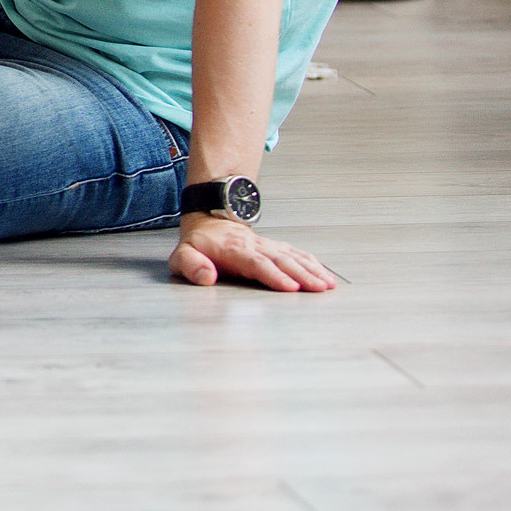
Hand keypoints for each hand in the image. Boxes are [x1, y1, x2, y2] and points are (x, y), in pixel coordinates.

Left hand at [169, 215, 336, 292]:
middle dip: (301, 275)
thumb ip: (191, 266)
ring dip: (311, 270)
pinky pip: (296, 254)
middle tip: (319, 288)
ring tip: (327, 284)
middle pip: (281, 260)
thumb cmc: (198, 245)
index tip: (291, 287)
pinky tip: (325, 274)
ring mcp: (267, 245)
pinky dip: (312, 264)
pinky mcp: (275, 247)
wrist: (210, 222)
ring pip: (292, 256)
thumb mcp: (183, 255)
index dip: (274, 275)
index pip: (256, 263)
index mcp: (233, 250)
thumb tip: (206, 277)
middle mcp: (254, 246)